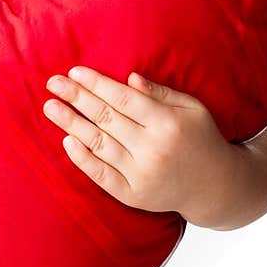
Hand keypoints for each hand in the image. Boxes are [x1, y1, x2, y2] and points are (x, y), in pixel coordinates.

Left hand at [43, 65, 236, 219]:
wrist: (214, 187)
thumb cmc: (201, 139)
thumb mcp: (191, 108)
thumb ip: (160, 93)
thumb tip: (128, 78)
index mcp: (167, 123)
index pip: (123, 99)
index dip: (97, 84)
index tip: (74, 71)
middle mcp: (152, 149)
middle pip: (106, 118)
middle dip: (76, 97)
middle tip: (53, 83)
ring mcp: (141, 174)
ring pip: (98, 144)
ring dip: (71, 123)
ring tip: (51, 107)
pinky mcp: (132, 195)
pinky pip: (100, 174)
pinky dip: (81, 157)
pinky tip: (67, 140)